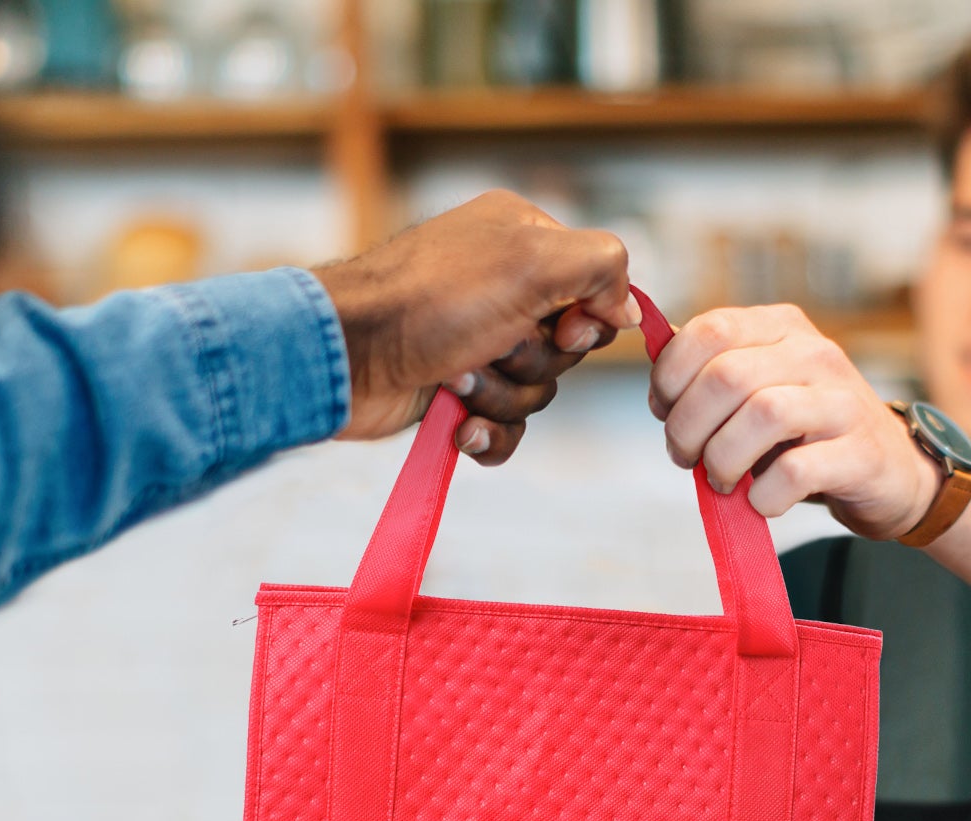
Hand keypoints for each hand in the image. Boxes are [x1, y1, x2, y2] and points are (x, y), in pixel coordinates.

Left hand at [313, 191, 637, 464]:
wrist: (345, 356)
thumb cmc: (433, 300)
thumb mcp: (533, 259)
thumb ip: (602, 266)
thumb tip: (625, 308)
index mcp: (522, 239)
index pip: (595, 285)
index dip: (588, 318)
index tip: (564, 326)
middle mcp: (501, 286)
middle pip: (567, 345)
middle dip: (535, 360)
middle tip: (492, 345)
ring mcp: (475, 340)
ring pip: (536, 389)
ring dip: (501, 394)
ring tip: (456, 376)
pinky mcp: (453, 391)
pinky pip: (505, 427)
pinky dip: (487, 432)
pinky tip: (457, 422)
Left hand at [649, 304, 942, 539]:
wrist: (889, 470)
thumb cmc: (807, 433)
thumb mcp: (759, 388)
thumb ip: (709, 375)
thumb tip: (659, 373)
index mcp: (782, 327)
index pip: (709, 330)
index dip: (671, 377)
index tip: (665, 412)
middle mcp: (815, 353)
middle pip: (727, 376)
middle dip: (688, 427)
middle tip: (686, 457)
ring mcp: (842, 401)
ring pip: (762, 415)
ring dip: (722, 460)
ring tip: (721, 480)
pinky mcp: (861, 453)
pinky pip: (795, 471)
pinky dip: (763, 494)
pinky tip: (761, 500)